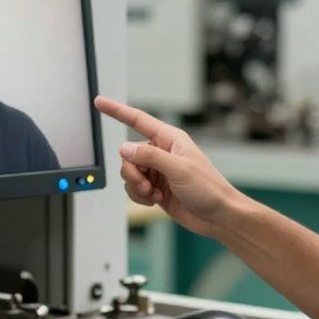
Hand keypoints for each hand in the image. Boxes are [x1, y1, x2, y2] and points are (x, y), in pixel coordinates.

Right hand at [94, 96, 240, 237]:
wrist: (218, 216)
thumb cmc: (209, 189)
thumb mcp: (179, 169)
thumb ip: (150, 156)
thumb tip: (124, 148)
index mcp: (170, 139)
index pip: (137, 120)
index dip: (117, 110)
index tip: (99, 102)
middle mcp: (162, 153)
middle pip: (129, 154)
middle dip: (132, 173)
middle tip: (146, 186)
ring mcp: (158, 171)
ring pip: (129, 173)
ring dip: (136, 187)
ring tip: (153, 195)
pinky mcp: (156, 188)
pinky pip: (134, 188)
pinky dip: (139, 197)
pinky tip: (155, 201)